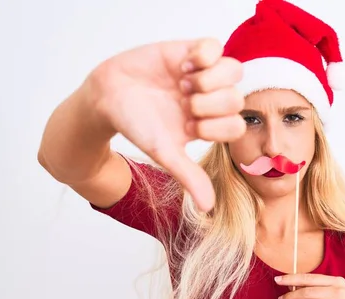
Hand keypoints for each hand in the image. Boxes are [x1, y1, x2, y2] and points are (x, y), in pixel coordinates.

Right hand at [84, 38, 244, 211]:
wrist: (106, 97)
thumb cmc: (136, 126)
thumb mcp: (164, 152)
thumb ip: (188, 176)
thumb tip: (208, 207)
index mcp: (209, 125)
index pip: (237, 126)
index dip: (219, 127)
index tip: (191, 126)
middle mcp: (210, 100)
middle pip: (237, 99)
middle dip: (212, 104)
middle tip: (185, 103)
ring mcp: (202, 75)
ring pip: (235, 70)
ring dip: (211, 79)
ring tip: (184, 83)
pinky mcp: (190, 51)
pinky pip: (215, 45)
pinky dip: (204, 55)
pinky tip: (184, 65)